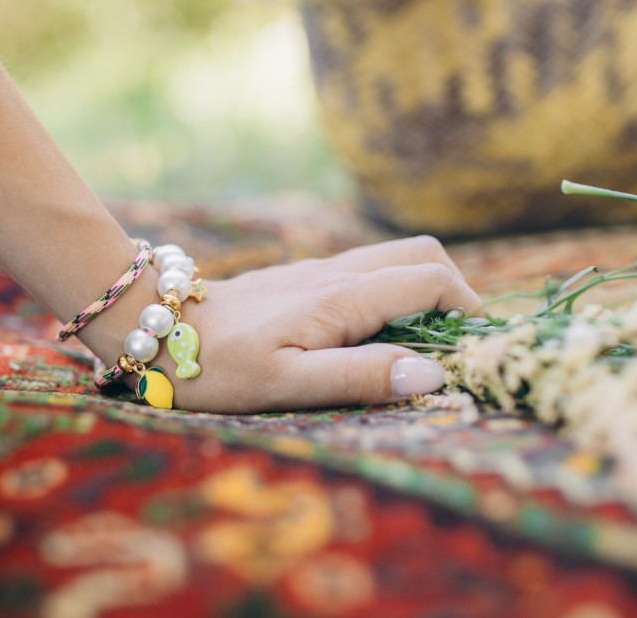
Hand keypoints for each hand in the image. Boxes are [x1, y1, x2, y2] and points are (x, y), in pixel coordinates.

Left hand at [148, 236, 482, 412]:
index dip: (470, 310)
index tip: (479, 350)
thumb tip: (432, 373)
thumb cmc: (219, 366)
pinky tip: (378, 335)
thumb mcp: (288, 383)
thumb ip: (361, 376)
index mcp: (343, 297)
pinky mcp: (304, 280)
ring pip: (395, 258)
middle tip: (460, 343)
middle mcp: (339, 274)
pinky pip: (368, 272)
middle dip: (456, 290)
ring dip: (425, 290)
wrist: (157, 328)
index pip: (432, 281)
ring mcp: (320, 272)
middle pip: (423, 254)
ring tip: (426, 344)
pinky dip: (394, 293)